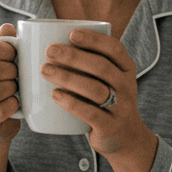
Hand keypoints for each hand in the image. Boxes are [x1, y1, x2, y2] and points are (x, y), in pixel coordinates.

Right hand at [0, 23, 20, 144]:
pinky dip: (13, 105)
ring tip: (16, 88)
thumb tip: (9, 27)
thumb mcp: (2, 60)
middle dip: (12, 71)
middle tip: (18, 74)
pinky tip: (16, 102)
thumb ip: (4, 42)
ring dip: (12, 88)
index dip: (8, 50)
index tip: (16, 56)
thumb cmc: (2, 82)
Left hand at [42, 29, 157, 171]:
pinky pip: (91, 113)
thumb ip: (91, 62)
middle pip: (101, 67)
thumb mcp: (109, 79)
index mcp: (126, 69)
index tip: (71, 34)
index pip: (114, 49)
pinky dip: (71, 103)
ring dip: (68, 77)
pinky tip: (54, 95)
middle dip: (74, 56)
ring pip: (95, 89)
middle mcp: (127, 86)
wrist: (125, 138)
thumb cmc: (106, 100)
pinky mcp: (109, 127)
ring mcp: (120, 108)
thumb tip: (51, 38)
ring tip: (45, 70)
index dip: (94, 40)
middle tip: (49, 50)